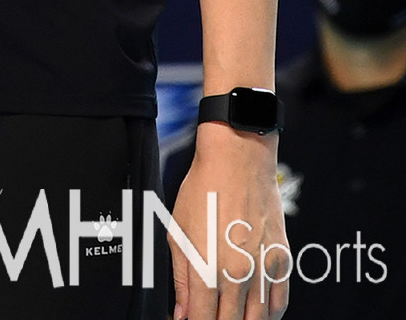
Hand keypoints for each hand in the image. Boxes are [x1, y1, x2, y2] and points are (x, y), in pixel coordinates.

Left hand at [170, 126, 289, 319]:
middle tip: (209, 315)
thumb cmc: (203, 189)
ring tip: (230, 315)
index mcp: (207, 268)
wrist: (238, 157)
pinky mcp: (282, 259)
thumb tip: (182, 314)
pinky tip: (255, 314)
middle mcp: (238, 274)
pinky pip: (279, 304)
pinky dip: (267, 317)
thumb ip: (182, 279)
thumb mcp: (179, 232)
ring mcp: (264, 268)